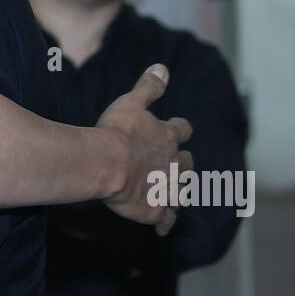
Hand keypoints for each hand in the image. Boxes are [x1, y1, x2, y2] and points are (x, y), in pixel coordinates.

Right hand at [97, 64, 193, 235]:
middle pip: (187, 164)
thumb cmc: (116, 131)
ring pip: (182, 191)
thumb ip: (149, 86)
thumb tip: (163, 67)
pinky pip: (165, 220)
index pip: (183, 130)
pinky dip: (164, 223)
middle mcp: (173, 164)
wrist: (107, 164)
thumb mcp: (131, 101)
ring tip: (171, 192)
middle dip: (182, 163)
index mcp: (168, 136)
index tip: (177, 131)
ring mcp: (166, 189)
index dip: (180, 130)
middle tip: (175, 164)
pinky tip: (162, 228)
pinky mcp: (155, 211)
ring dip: (178, 191)